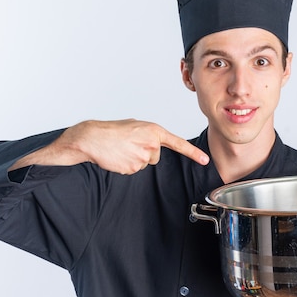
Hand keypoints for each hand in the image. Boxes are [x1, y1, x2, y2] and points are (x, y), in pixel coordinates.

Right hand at [9, 119, 208, 173]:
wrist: (91, 138)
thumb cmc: (111, 131)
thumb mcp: (135, 126)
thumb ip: (150, 135)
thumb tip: (156, 144)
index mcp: (153, 130)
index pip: (177, 143)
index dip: (193, 153)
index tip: (205, 160)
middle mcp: (151, 144)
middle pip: (156, 156)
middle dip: (145, 152)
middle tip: (128, 145)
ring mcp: (142, 157)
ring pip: (145, 163)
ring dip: (134, 159)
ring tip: (121, 149)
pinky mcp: (133, 168)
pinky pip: (134, 170)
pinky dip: (126, 165)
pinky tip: (118, 157)